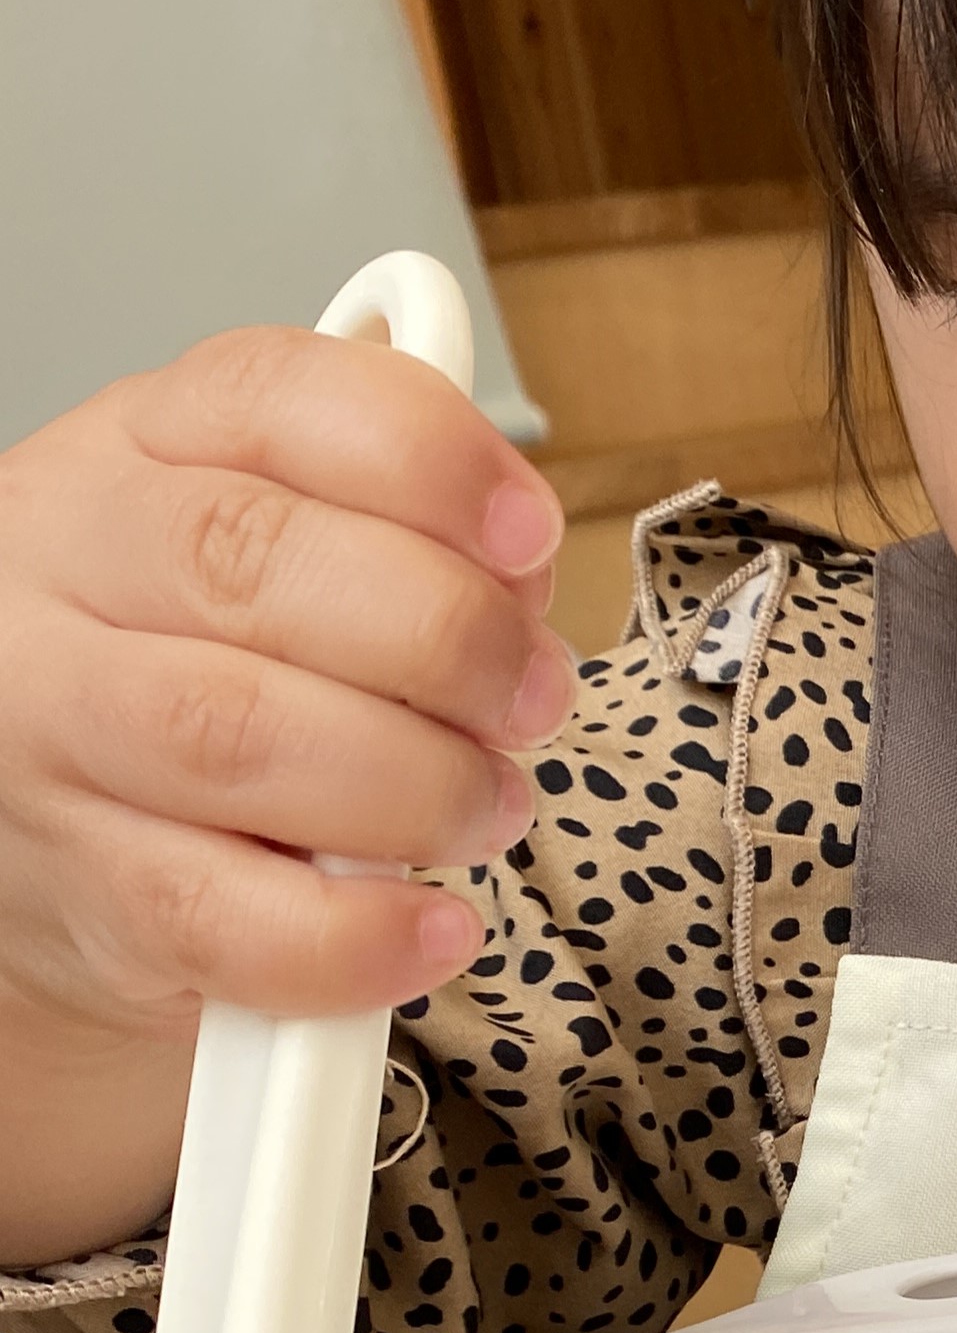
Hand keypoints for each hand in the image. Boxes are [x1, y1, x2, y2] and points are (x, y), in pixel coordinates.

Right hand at [0, 329, 575, 1262]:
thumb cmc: (186, 671)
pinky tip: (430, 928)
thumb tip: (518, 588)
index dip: (423, 456)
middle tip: (531, 698)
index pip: (269, 396)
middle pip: (250, 563)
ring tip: (486, 809)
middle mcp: (66, 572)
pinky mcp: (81, 891)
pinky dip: (355, 936)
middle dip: (442, 636)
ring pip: (235, 736)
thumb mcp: (268, 559)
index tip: (529, 528)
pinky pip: (223, 919)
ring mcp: (49, 732)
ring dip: (413, 784)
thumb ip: (397, 544)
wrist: (39, 832)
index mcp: (134, 453)